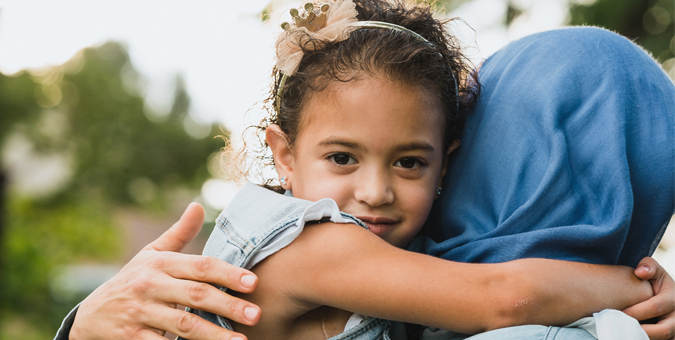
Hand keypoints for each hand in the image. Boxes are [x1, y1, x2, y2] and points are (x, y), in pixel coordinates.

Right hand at [70, 203, 260, 339]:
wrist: (89, 317)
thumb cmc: (132, 281)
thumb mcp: (151, 255)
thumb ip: (179, 234)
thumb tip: (199, 205)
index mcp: (159, 264)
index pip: (200, 266)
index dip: (228, 274)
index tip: (253, 282)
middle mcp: (150, 286)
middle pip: (195, 295)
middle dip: (228, 305)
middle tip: (256, 314)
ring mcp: (140, 313)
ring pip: (183, 324)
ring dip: (213, 335)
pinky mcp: (131, 337)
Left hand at [623, 257, 674, 339]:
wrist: (659, 293)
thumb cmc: (653, 281)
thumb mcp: (654, 270)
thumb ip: (648, 266)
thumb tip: (640, 272)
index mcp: (672, 299)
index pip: (656, 307)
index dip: (637, 311)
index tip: (620, 312)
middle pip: (663, 330)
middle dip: (642, 330)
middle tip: (621, 328)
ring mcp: (674, 329)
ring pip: (664, 339)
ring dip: (644, 338)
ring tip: (626, 335)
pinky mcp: (669, 337)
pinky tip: (630, 337)